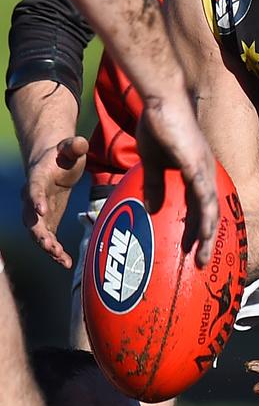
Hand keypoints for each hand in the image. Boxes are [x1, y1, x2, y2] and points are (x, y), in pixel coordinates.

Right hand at [22, 136, 88, 267]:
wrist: (54, 165)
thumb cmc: (63, 155)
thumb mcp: (70, 148)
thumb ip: (75, 146)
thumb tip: (80, 142)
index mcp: (37, 178)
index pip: (33, 189)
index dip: (36, 199)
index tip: (42, 210)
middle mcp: (33, 198)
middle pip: (31, 218)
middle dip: (39, 232)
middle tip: (49, 244)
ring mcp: (38, 213)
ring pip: (38, 233)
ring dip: (47, 246)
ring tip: (60, 257)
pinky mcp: (47, 222)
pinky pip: (48, 240)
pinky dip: (56, 252)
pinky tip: (67, 263)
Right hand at [137, 92, 217, 266]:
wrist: (161, 101)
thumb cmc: (158, 124)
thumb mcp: (153, 161)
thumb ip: (155, 183)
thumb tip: (151, 207)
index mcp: (197, 171)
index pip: (202, 206)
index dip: (199, 228)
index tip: (194, 248)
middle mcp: (206, 173)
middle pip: (210, 213)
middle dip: (206, 240)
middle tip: (201, 263)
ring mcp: (204, 170)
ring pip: (211, 210)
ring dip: (208, 236)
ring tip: (202, 258)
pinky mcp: (197, 166)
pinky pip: (204, 197)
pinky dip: (205, 217)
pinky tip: (204, 234)